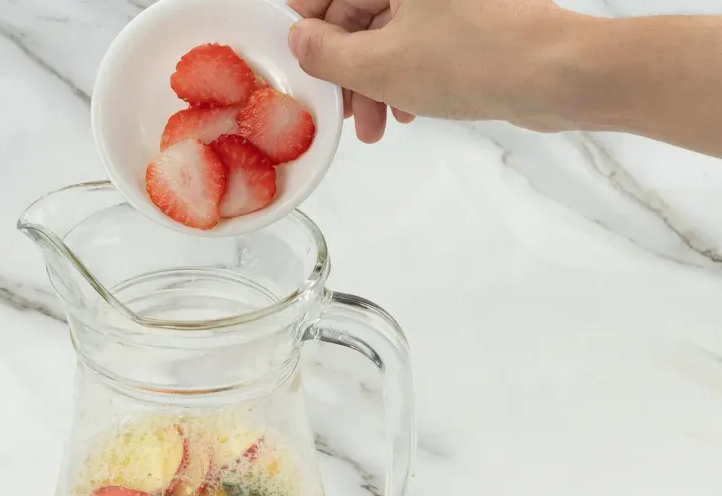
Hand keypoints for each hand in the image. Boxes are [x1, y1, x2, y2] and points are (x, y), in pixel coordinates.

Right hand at [287, 0, 570, 139]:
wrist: (557, 73)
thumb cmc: (473, 60)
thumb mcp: (377, 65)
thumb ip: (325, 54)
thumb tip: (301, 41)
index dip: (306, 27)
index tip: (298, 61)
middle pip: (358, 13)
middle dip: (345, 67)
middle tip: (341, 109)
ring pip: (388, 32)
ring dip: (373, 81)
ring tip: (377, 124)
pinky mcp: (470, 17)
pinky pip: (419, 42)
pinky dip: (405, 75)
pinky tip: (407, 110)